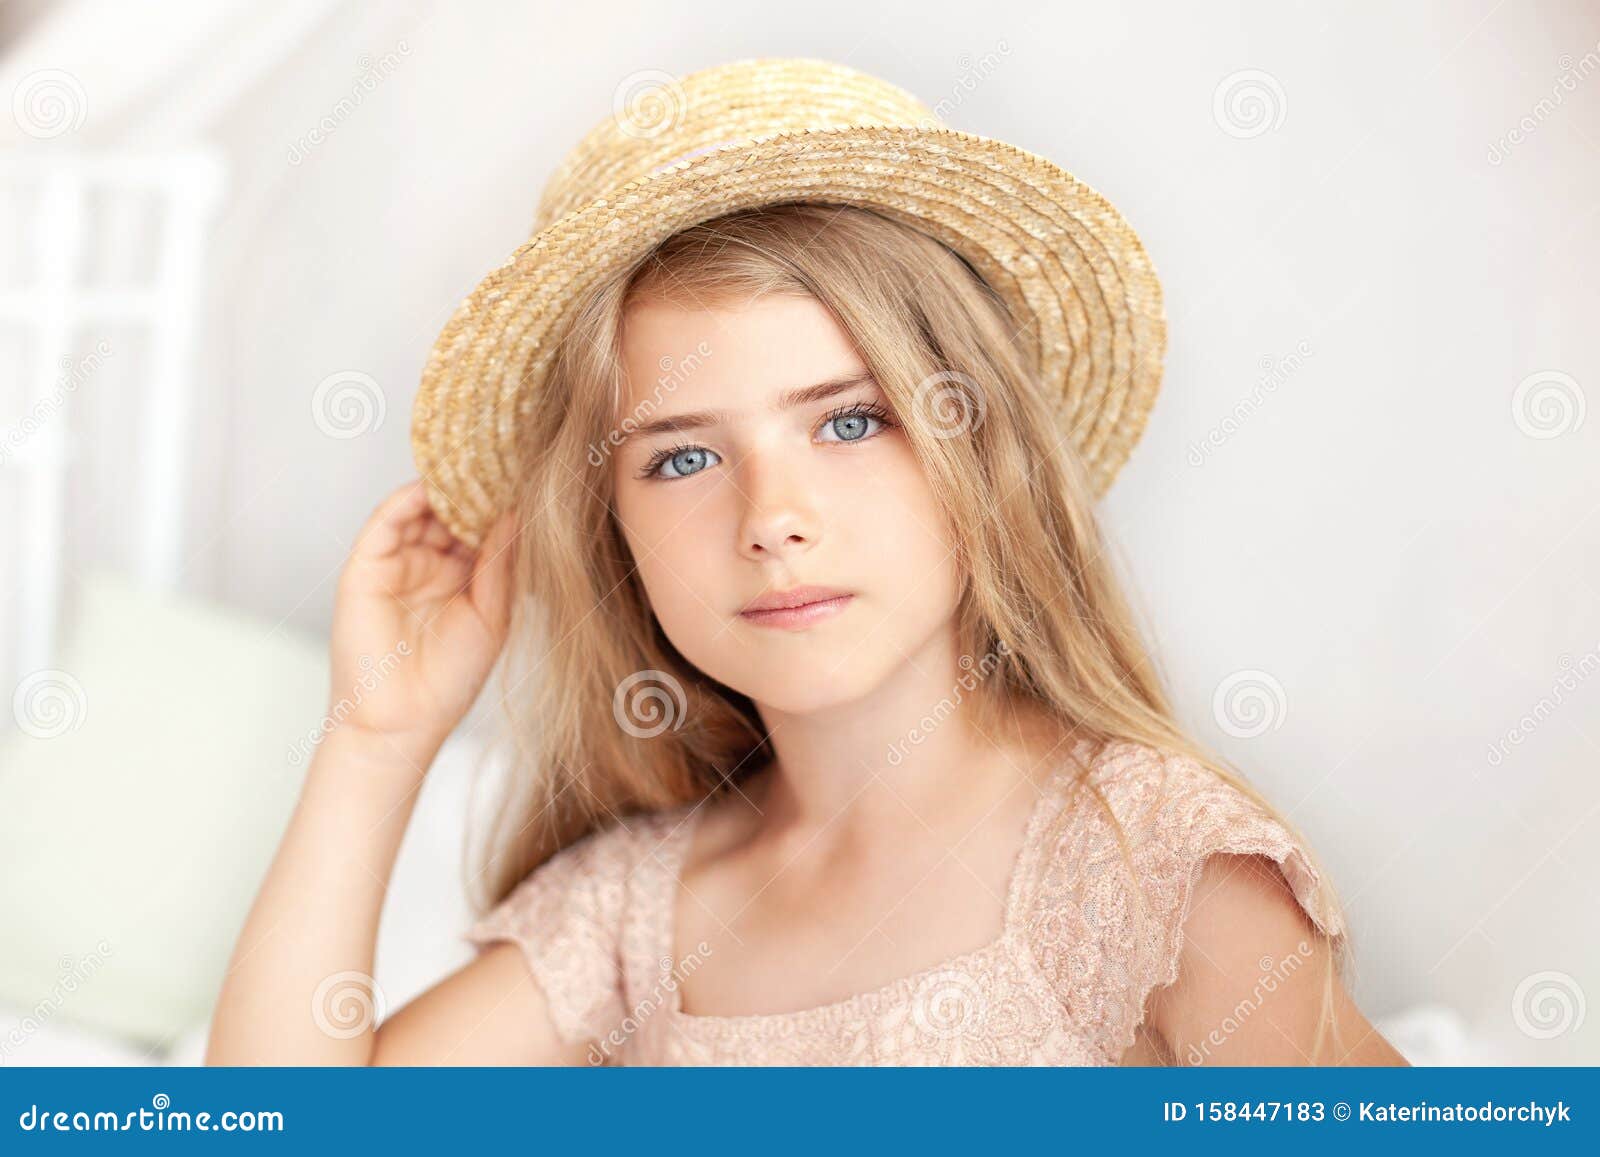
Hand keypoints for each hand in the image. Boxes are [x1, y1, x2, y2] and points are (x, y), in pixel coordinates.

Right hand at [326, 479, 517, 759]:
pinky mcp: (366, 566)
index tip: (529, 473)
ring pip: (421, 509)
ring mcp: (398, 562)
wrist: (401, 721)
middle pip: (452, 510)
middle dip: (476, 485)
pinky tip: (435, 486)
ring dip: (446, 485)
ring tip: (474, 461)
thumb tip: (518, 513)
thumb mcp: (491, 615)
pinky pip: (387, 521)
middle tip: (504, 454)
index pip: (483, 526)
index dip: (502, 502)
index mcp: (464, 576)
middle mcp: (430, 563)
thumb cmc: (449, 679)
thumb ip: (500, 563)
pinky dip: (409, 498)